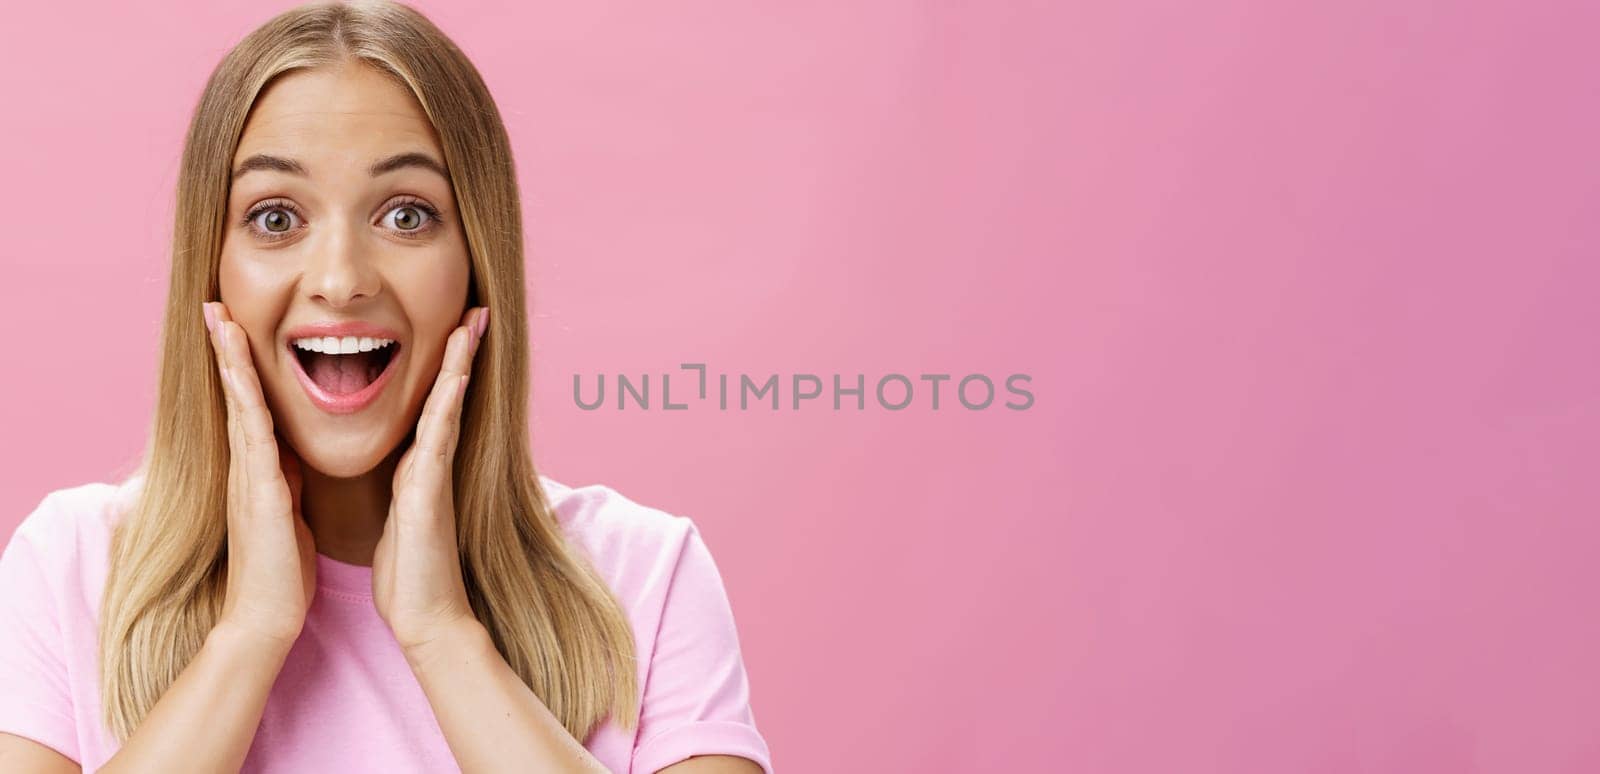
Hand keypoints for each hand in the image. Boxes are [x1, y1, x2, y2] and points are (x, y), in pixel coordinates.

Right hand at [203, 301, 317, 651]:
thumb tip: (289, 457)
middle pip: (237, 395)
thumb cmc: (283, 570)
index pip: (252, 406)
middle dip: (227, 350)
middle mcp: (248, 467)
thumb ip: (286, 481)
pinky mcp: (261, 493)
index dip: (243, 367)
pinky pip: (254, 438)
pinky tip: (243, 377)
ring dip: (231, 364)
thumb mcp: (288, 512)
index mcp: (261, 469)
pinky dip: (248, 404)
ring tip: (221, 321)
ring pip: (240, 407)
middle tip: (215, 305)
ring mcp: (250, 478)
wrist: (268, 617)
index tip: (236, 327)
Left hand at [373, 306, 488, 652]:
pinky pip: (438, 439)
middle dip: (460, 352)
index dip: (441, 367)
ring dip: (459, 365)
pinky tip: (454, 379)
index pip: (430, 404)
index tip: (451, 328)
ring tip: (470, 325)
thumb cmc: (409, 572)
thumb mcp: (401, 515)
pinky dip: (447, 405)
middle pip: (447, 394)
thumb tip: (404, 467)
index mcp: (418, 465)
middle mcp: (431, 463)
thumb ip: (404, 485)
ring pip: (448, 407)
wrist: (426, 616)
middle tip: (474, 309)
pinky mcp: (429, 493)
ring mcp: (434, 475)